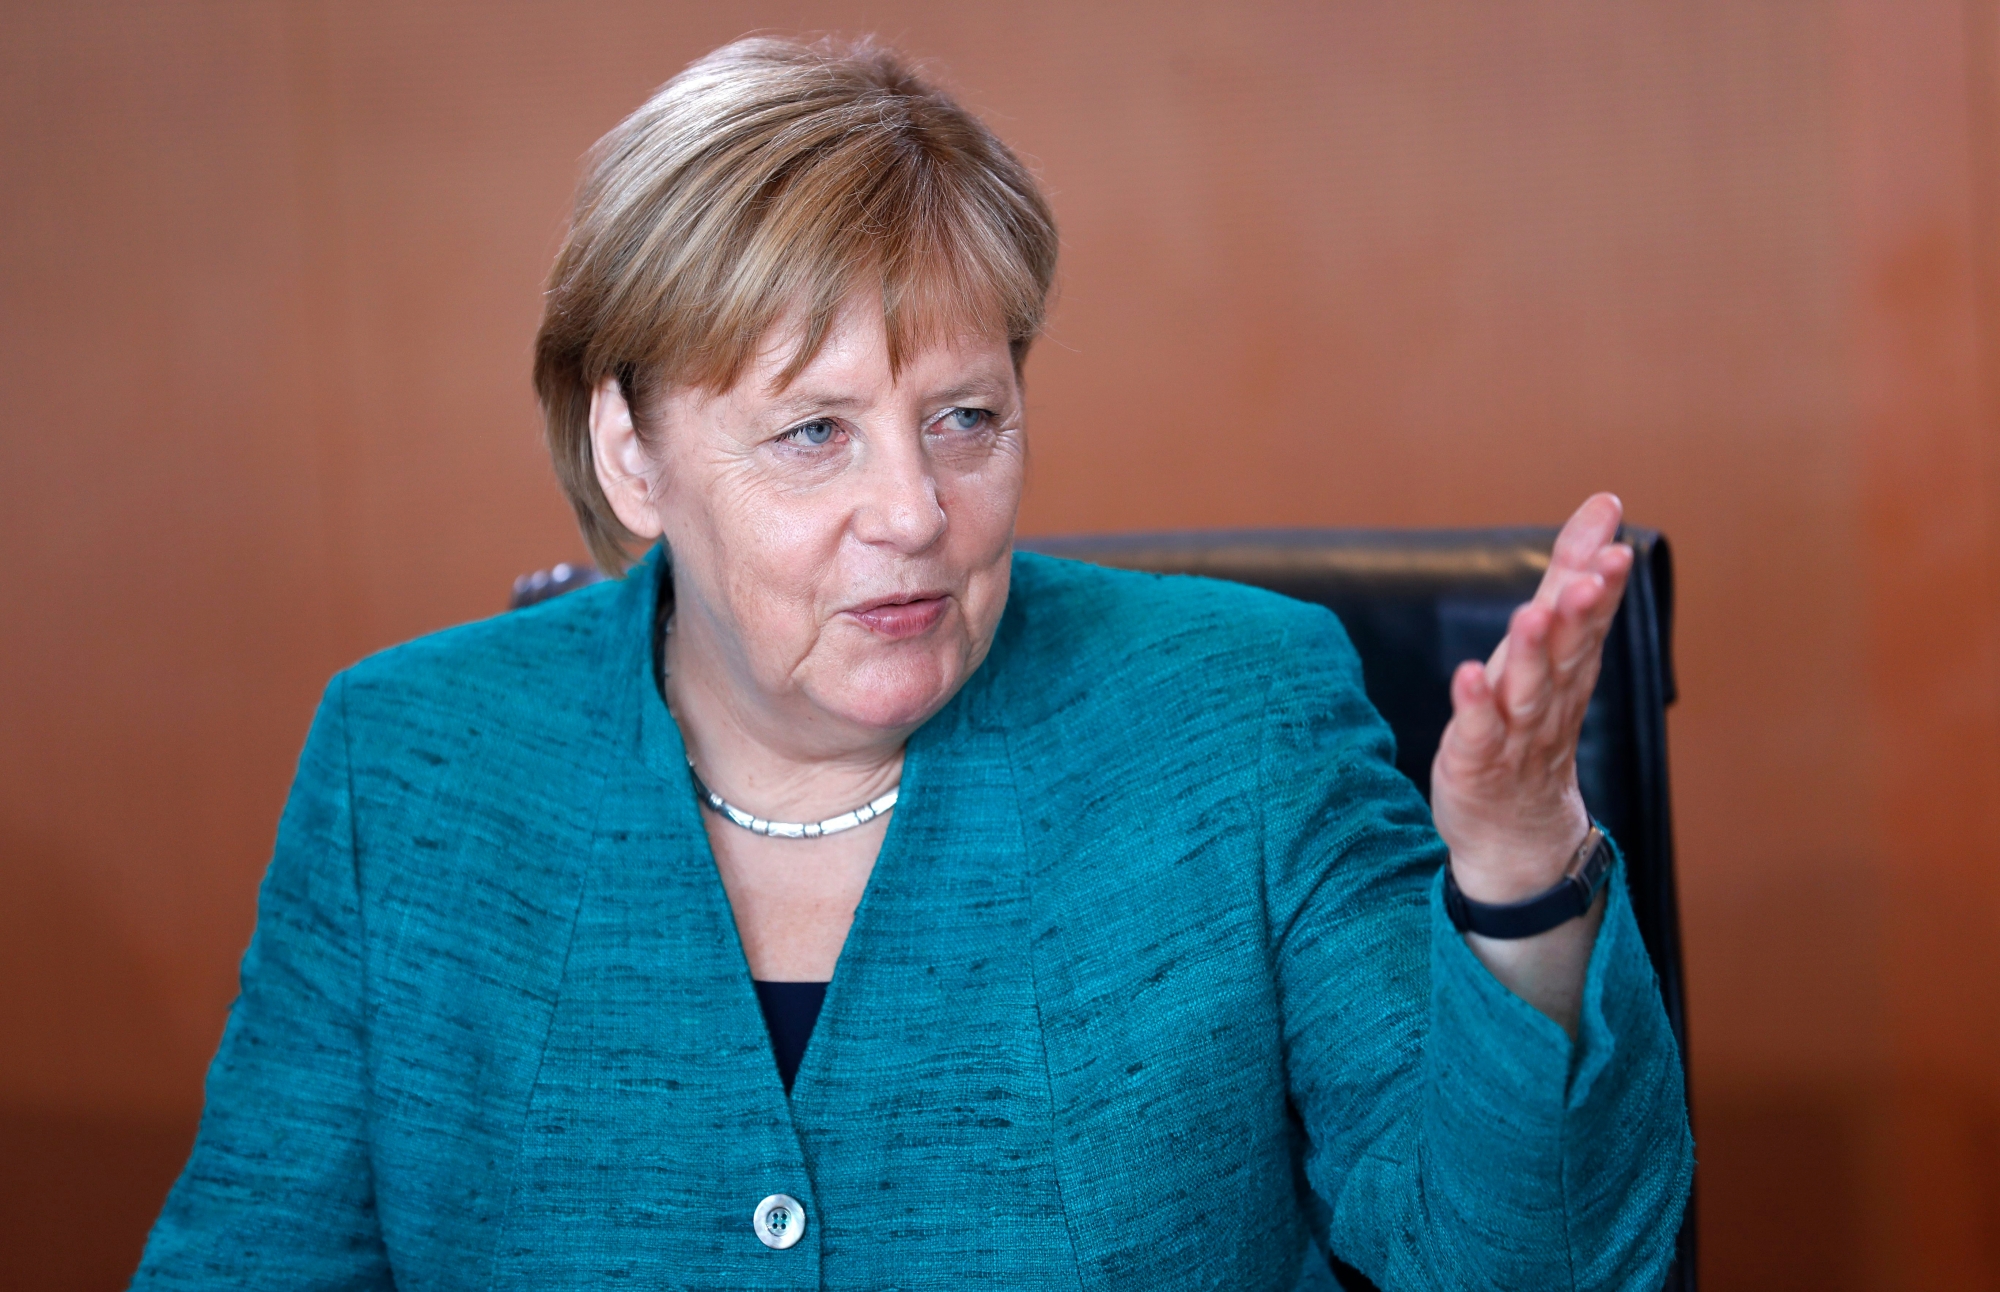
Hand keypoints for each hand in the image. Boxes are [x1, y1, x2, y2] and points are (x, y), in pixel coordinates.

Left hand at [1431, 493, 1633, 903]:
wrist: (1515, 830)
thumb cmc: (1531, 724)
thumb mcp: (1552, 644)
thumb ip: (1572, 574)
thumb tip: (1605, 505)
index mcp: (1568, 668)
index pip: (1590, 621)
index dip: (1603, 586)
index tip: (1617, 547)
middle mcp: (1549, 699)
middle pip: (1568, 653)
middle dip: (1580, 613)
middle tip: (1593, 575)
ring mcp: (1515, 735)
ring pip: (1528, 691)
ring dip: (1531, 653)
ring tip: (1532, 614)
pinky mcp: (1476, 763)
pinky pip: (1477, 734)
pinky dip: (1473, 708)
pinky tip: (1465, 676)